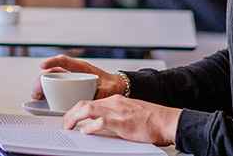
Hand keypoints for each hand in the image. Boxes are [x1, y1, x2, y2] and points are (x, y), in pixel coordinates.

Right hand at [31, 55, 125, 100]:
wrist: (116, 87)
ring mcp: (70, 79)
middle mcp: (73, 72)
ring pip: (52, 79)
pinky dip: (48, 92)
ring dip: (42, 86)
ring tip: (37, 97)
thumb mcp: (108, 89)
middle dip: (42, 80)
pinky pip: (56, 87)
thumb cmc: (111, 85)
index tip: (43, 66)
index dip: (52, 61)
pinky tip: (43, 99)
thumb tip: (93, 96)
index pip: (64, 61)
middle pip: (53, 72)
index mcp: (82, 68)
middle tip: (36, 91)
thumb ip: (100, 92)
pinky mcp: (69, 87)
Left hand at [61, 95, 180, 146]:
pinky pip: (101, 122)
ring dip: (74, 118)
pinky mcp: (123, 122)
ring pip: (88, 109)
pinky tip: (85, 132)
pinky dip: (90, 126)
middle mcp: (114, 103)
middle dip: (69, 114)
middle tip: (63, 125)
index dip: (75, 110)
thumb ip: (114, 116)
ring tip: (67, 128)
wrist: (168, 121)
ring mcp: (118, 111)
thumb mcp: (129, 113)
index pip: (89, 102)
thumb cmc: (152, 120)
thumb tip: (98, 126)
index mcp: (115, 101)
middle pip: (83, 104)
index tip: (69, 118)